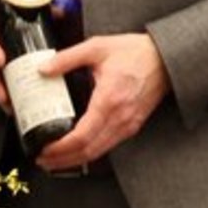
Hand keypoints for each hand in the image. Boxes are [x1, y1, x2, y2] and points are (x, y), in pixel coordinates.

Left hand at [30, 31, 170, 172]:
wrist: (165, 58)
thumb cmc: (135, 52)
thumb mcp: (97, 47)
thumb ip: (67, 58)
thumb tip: (43, 69)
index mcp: (109, 99)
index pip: (82, 136)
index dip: (61, 148)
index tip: (44, 149)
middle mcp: (120, 117)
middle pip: (88, 151)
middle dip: (62, 160)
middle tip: (42, 160)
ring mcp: (128, 124)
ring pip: (98, 152)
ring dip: (75, 160)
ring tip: (54, 160)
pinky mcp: (133, 126)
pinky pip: (108, 146)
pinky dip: (90, 153)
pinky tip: (77, 152)